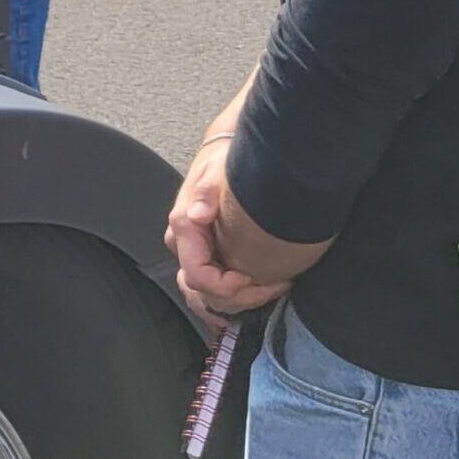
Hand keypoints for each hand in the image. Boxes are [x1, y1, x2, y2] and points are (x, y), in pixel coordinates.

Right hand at [164, 136, 292, 330]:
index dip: (225, 286)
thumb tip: (199, 214)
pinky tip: (254, 299)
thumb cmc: (222, 164)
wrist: (223, 156)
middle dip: (239, 298)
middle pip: (202, 292)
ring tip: (270, 292)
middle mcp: (183, 245)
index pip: (197, 275)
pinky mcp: (204, 256)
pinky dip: (231, 301)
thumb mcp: (217, 171)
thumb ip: (207, 192)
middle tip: (275, 287)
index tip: (252, 277)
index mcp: (184, 228)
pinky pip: (210, 291)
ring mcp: (192, 253)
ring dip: (237, 303)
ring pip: (205, 296)